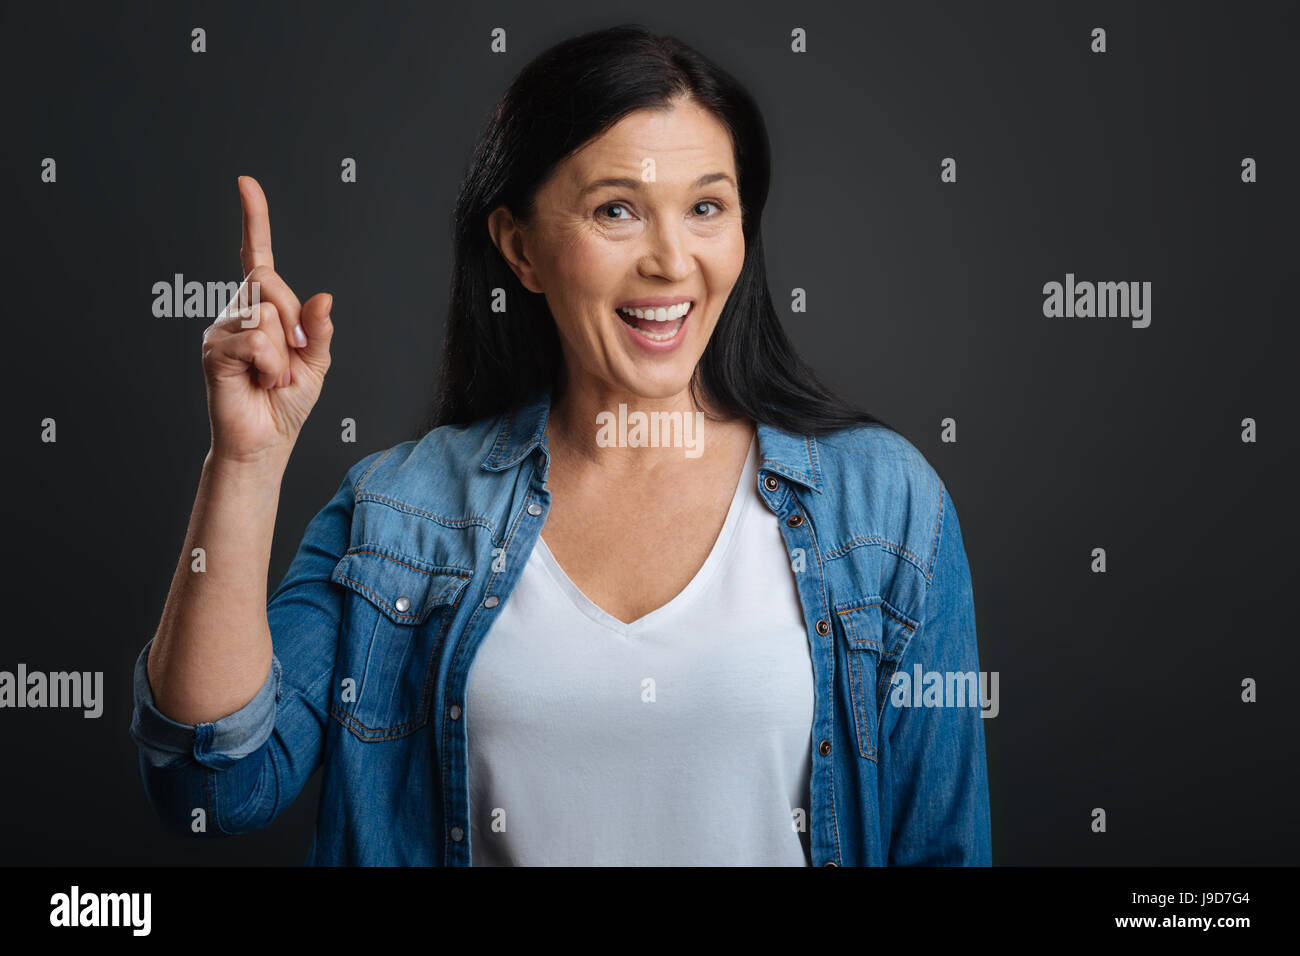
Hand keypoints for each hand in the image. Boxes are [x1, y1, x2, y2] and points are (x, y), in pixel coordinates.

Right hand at [201, 176, 334, 466]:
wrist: (265, 441)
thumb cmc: (286, 403)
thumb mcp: (316, 362)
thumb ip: (319, 329)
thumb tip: (324, 297)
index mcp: (262, 310)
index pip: (256, 257)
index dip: (253, 220)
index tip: (246, 184)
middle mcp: (237, 312)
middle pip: (269, 282)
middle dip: (294, 321)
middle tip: (293, 360)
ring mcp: (222, 328)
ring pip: (266, 314)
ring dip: (284, 353)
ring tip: (273, 377)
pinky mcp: (215, 349)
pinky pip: (256, 340)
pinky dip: (271, 364)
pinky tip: (260, 381)